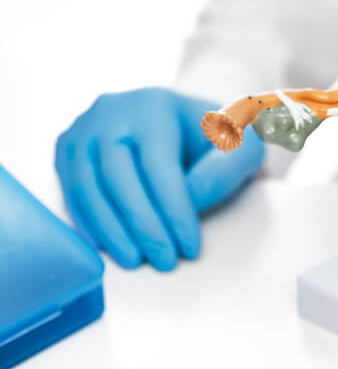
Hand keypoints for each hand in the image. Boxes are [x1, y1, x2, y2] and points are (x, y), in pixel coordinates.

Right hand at [55, 88, 263, 269]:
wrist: (184, 121)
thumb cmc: (216, 139)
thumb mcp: (241, 146)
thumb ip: (225, 169)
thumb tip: (189, 200)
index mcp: (154, 106)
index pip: (159, 166)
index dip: (173, 211)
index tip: (190, 248)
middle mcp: (110, 113)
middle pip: (118, 177)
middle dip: (142, 225)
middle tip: (165, 261)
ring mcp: (82, 131)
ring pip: (87, 187)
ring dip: (111, 230)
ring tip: (136, 261)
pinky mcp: (66, 151)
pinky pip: (71, 192)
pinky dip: (89, 223)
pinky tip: (109, 248)